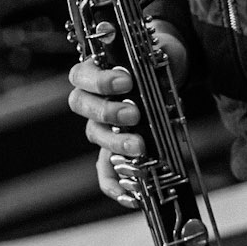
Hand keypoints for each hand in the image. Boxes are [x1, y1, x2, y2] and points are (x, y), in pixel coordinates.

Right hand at [69, 25, 188, 205]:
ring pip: (96, 136)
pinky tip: (131, 195)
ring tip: (140, 146)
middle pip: (83, 107)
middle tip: (134, 114)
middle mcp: (91, 99)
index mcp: (94, 71)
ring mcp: (101, 126)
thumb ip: (159, 53)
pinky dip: (114, 185)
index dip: (100, 81)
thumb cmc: (156, 58)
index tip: (126, 80)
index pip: (82, 76)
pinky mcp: (114, 148)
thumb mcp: (160, 50)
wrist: (164, 68)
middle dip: (108, 112)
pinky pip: (105, 170)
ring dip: (116, 142)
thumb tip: (164, 57)